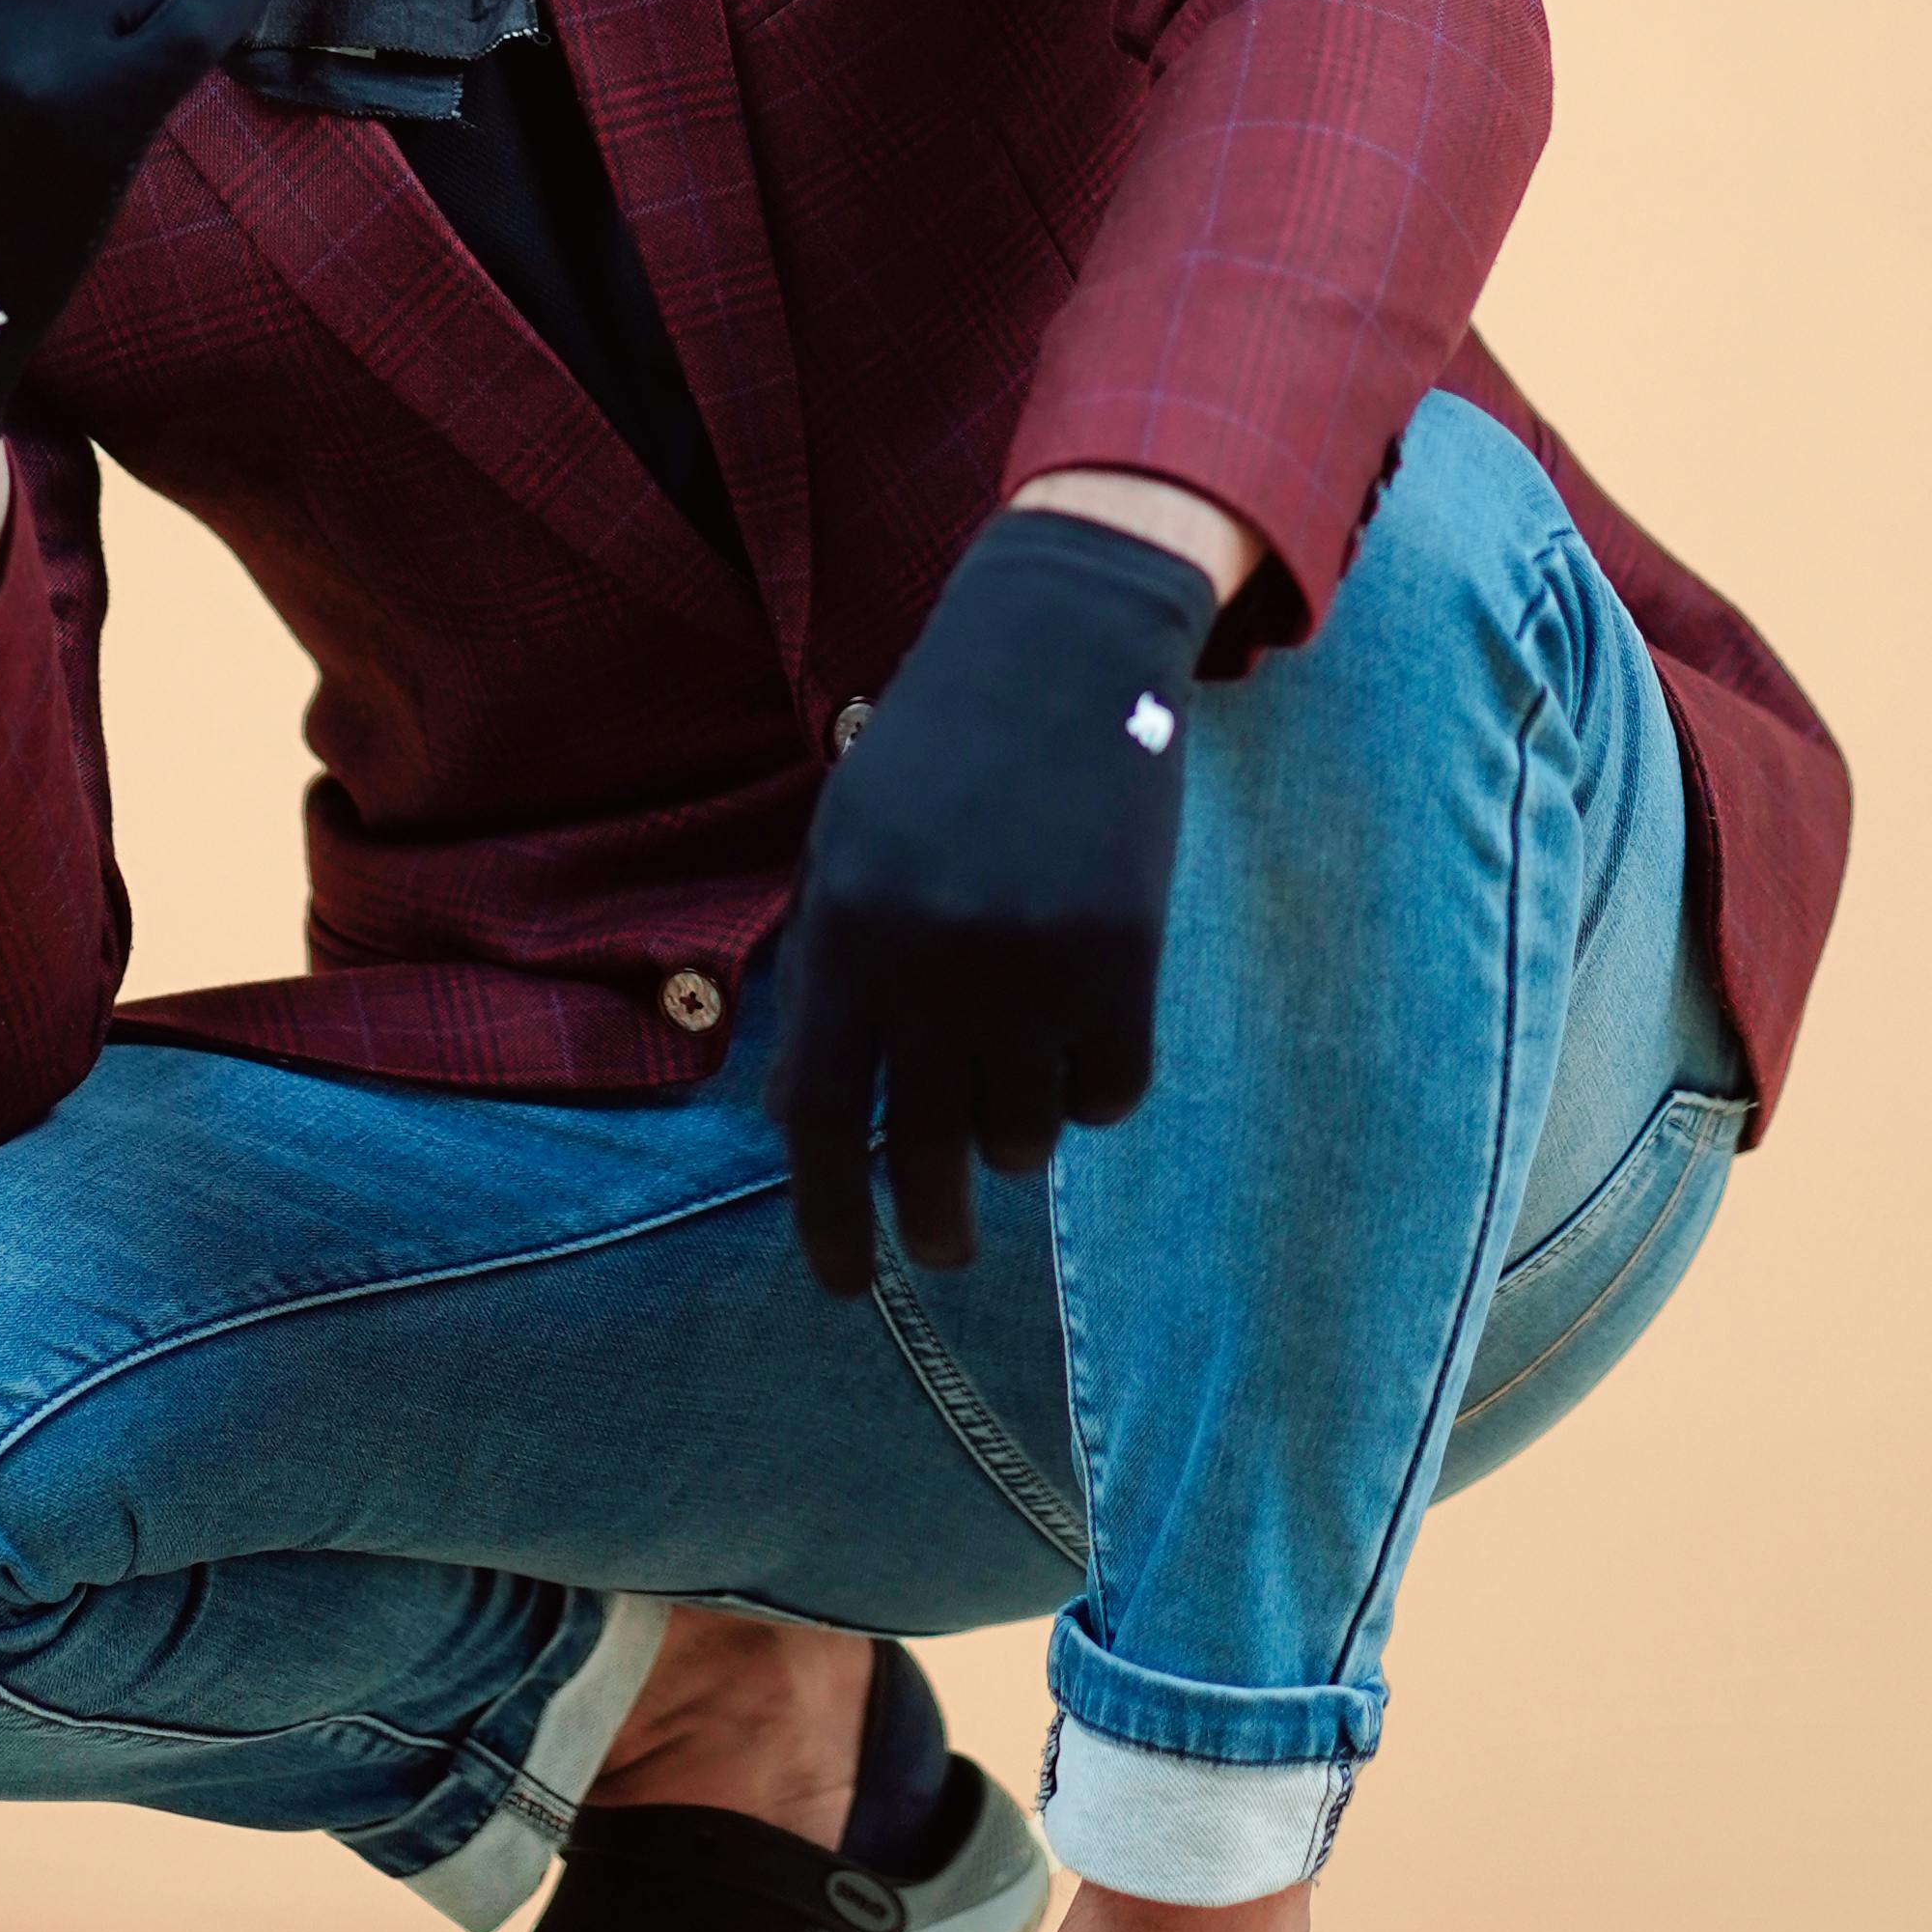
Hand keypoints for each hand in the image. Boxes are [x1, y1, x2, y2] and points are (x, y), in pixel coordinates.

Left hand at [770, 507, 1220, 1297]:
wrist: (1059, 647)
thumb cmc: (940, 749)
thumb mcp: (847, 844)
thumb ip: (828, 974)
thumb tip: (809, 1119)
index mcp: (847, 932)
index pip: (819, 1115)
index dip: (827, 1215)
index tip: (843, 1284)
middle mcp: (932, 961)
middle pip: (923, 1149)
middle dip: (930, 1225)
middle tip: (942, 1254)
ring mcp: (1032, 963)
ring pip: (1023, 1132)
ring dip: (1016, 1139)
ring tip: (1015, 1104)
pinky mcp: (1123, 957)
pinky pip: (1110, 1089)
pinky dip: (1094, 1093)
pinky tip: (1083, 1055)